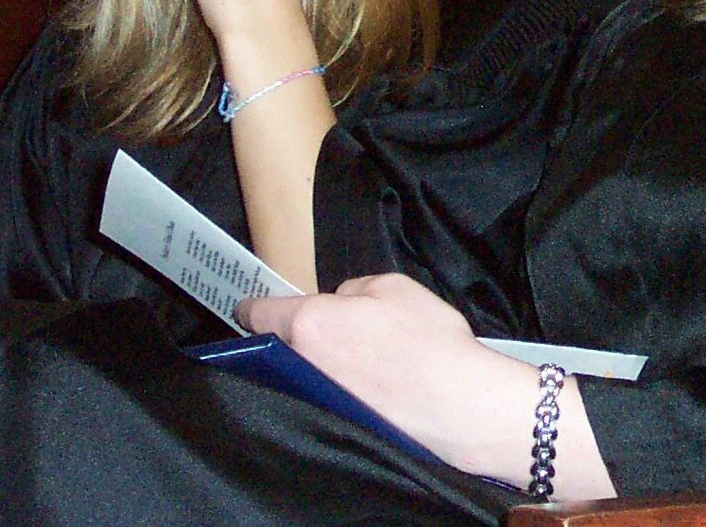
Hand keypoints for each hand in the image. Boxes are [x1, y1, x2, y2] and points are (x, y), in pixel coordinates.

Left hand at [240, 275, 540, 483]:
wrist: (456, 402)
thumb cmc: (426, 338)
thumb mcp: (392, 285)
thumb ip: (352, 289)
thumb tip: (339, 301)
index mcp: (308, 324)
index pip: (259, 314)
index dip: (252, 306)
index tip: (250, 307)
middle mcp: (302, 365)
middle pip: (276, 346)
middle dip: (287, 335)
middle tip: (312, 326)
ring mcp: (317, 397)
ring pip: (298, 371)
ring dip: (311, 361)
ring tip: (343, 353)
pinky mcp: (337, 419)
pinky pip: (322, 393)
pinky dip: (333, 384)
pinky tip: (361, 379)